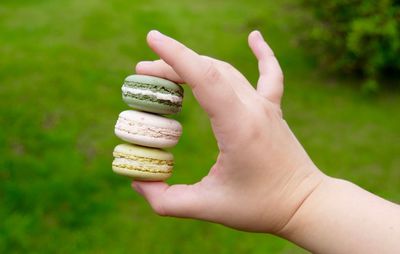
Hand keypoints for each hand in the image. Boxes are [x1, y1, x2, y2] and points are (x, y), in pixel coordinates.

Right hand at [132, 30, 324, 232]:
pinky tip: (254, 36)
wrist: (306, 204)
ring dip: (195, 64)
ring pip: (226, 71)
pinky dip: (262, 53)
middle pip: (208, 71)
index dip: (176, 56)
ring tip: (166, 70)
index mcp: (238, 126)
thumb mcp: (209, 208)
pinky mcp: (273, 109)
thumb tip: (138, 182)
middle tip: (141, 73)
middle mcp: (253, 108)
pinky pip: (269, 74)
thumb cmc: (261, 207)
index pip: (205, 78)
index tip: (152, 39)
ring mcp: (266, 106)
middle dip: (171, 65)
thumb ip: (167, 200)